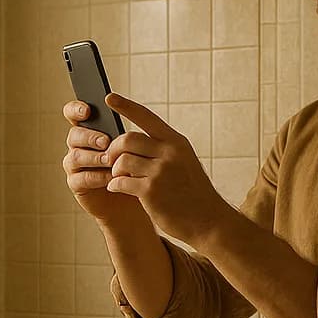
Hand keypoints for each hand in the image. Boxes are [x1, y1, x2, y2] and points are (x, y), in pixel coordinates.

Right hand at [62, 100, 142, 222]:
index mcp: (90, 130)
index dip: (76, 110)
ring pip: (76, 156)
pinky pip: (80, 178)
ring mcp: (75, 165)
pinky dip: (96, 177)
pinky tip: (110, 178)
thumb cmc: (136, 167)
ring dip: (94, 157)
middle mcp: (79, 145)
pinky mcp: (76, 184)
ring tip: (110, 160)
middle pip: (74, 135)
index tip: (87, 111)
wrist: (136, 197)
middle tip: (106, 141)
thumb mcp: (134, 148)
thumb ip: (125, 136)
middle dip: (89, 137)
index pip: (73, 114)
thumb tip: (125, 120)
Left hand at [101, 93, 231, 246]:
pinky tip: (117, 188)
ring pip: (122, 161)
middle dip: (114, 149)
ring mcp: (160, 172)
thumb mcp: (184, 162)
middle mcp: (169, 153)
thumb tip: (129, 142)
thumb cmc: (193, 192)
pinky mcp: (151, 191)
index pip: (146, 117)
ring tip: (119, 177)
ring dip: (115, 170)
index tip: (109, 97)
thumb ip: (162, 150)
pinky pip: (120, 181)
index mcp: (177, 142)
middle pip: (127, 139)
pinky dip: (114, 184)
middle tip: (112, 159)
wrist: (208, 221)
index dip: (126, 106)